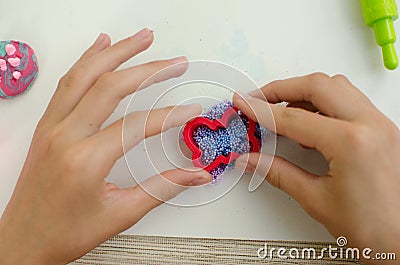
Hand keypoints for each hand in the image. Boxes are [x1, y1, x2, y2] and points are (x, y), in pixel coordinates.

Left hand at [0, 29, 210, 264]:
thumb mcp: (120, 214)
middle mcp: (64, 136)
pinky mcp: (46, 126)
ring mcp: (51, 127)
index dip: (170, 115)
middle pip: (110, 86)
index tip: (191, 109)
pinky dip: (87, 60)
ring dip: (116, 52)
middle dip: (148, 69)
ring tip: (142, 38)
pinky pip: (66, 83)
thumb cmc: (65, 233)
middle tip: (176, 62)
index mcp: (84, 160)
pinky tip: (100, 46)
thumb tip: (196, 175)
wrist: (23, 241)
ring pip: (84, 75)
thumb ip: (162, 189)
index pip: (136, 125)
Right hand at [233, 73, 399, 262]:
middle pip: (317, 86)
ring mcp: (380, 124)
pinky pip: (349, 101)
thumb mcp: (315, 199)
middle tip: (258, 99)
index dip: (261, 111)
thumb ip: (277, 173)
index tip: (244, 105)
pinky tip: (308, 121)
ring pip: (336, 87)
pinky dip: (323, 103)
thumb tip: (250, 160)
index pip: (293, 118)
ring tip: (280, 110)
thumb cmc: (374, 229)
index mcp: (352, 143)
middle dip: (281, 89)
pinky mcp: (383, 129)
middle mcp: (370, 125)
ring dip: (304, 92)